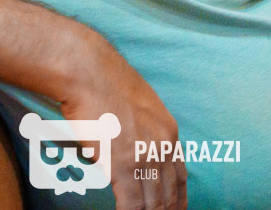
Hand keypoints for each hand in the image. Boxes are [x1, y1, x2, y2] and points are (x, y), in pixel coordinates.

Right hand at [61, 43, 185, 209]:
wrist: (90, 73)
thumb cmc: (107, 83)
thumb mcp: (141, 105)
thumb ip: (146, 130)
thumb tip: (138, 148)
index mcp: (169, 132)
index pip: (180, 177)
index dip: (178, 199)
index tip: (174, 209)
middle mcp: (163, 147)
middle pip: (169, 194)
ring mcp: (145, 158)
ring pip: (153, 204)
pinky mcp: (123, 165)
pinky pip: (132, 205)